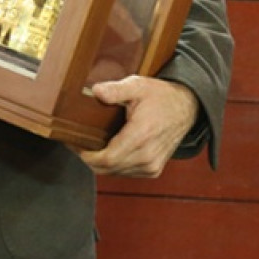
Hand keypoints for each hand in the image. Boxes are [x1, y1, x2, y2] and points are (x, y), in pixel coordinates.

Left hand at [79, 75, 198, 177]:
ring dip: (98, 162)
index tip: (72, 143)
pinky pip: (124, 173)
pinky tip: (104, 150)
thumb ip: (116, 89)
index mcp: (142, 136)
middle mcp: (148, 156)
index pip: (107, 159)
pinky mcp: (153, 169)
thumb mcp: (137, 85)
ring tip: (88, 144)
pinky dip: (112, 165)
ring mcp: (152, 166)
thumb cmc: (160, 96)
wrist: (186, 108)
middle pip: (107, 169)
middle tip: (76, 142)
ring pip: (114, 173)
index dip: (85, 154)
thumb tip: (96, 92)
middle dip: (88, 158)